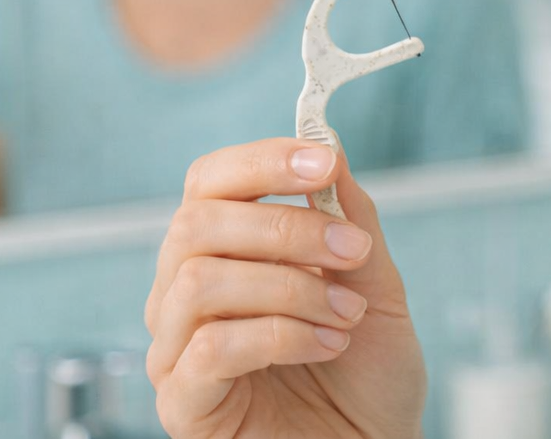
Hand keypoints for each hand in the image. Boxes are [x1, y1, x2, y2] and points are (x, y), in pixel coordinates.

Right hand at [145, 137, 425, 438]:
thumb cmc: (367, 373)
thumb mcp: (373, 281)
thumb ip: (348, 217)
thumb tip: (330, 146)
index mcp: (223, 252)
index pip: (210, 182)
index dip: (262, 161)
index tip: (324, 162)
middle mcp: (183, 294)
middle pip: (195, 223)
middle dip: (286, 228)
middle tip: (353, 252)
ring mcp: (176, 350)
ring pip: (198, 282)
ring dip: (290, 288)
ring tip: (345, 315)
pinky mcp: (183, 404)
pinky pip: (208, 349)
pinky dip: (280, 336)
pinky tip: (326, 345)